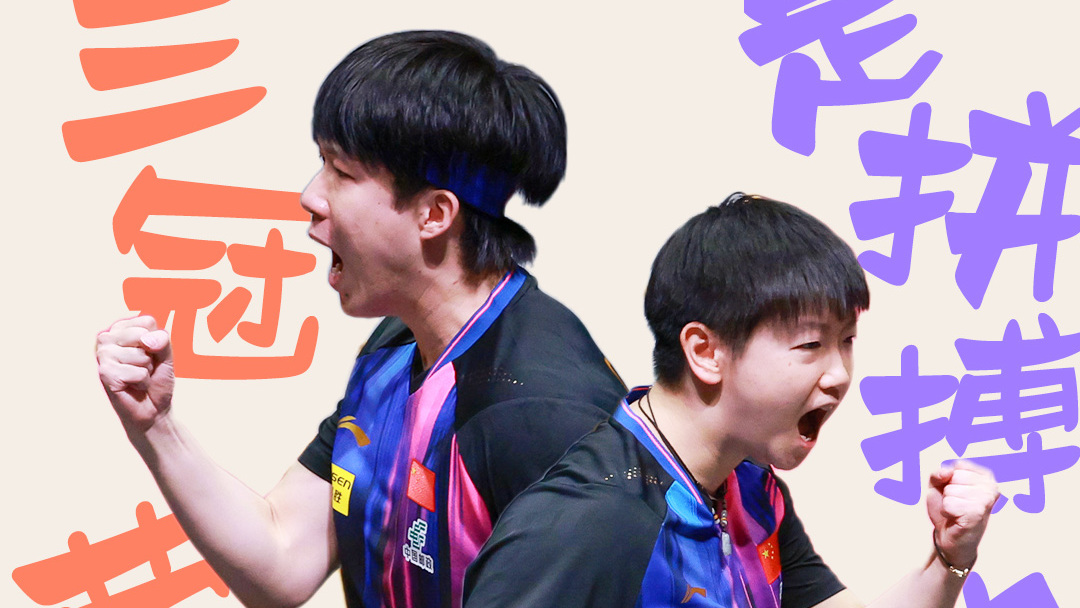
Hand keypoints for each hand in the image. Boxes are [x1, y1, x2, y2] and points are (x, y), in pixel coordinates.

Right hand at [96, 316, 174, 432]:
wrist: (153, 408)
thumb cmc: (157, 378)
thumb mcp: (166, 355)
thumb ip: (161, 340)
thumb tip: (146, 340)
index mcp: (121, 329)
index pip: (147, 321)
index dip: (157, 340)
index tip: (151, 353)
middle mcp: (108, 339)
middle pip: (142, 335)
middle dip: (152, 355)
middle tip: (144, 367)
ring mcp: (103, 356)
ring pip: (140, 355)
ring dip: (146, 370)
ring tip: (138, 378)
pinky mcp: (104, 373)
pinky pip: (137, 373)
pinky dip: (142, 382)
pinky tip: (132, 386)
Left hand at [926, 460, 997, 568]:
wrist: (949, 536)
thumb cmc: (948, 508)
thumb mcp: (939, 485)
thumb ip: (939, 472)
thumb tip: (947, 472)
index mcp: (985, 476)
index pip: (958, 465)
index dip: (949, 480)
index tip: (956, 492)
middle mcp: (991, 487)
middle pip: (955, 477)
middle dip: (948, 491)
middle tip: (956, 504)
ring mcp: (986, 500)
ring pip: (950, 490)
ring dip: (948, 503)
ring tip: (957, 512)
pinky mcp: (977, 514)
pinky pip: (949, 504)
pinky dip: (947, 512)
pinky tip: (956, 518)